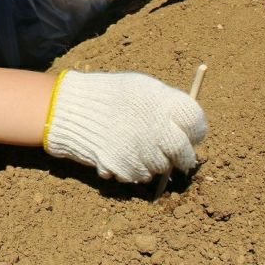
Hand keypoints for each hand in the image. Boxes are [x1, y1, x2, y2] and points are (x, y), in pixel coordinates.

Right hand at [44, 70, 207, 182]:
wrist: (69, 109)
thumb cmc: (109, 95)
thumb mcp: (140, 87)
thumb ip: (167, 104)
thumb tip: (189, 128)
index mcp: (161, 102)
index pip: (196, 121)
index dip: (196, 131)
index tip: (190, 134)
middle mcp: (155, 126)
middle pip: (184, 152)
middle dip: (183, 157)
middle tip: (176, 157)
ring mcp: (140, 149)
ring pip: (162, 168)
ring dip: (155, 162)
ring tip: (137, 147)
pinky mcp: (125, 167)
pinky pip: (140, 176)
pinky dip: (134, 169)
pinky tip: (122, 154)